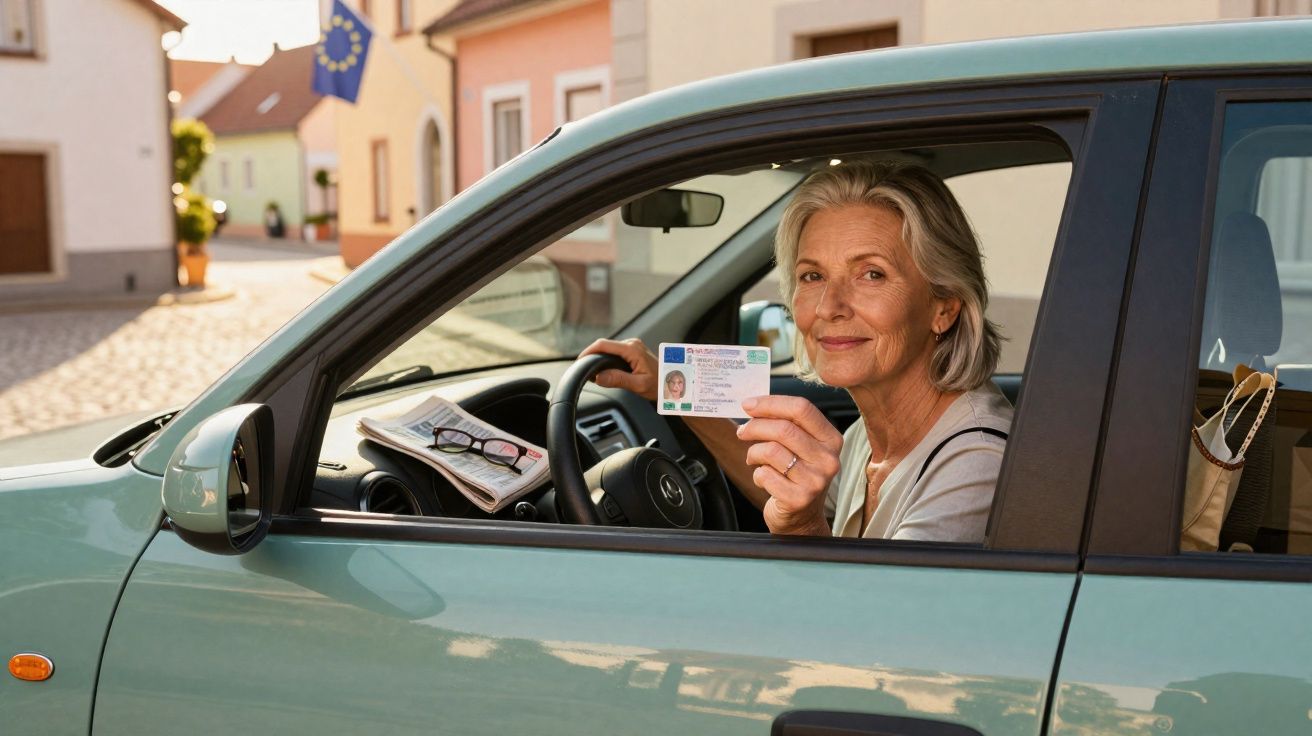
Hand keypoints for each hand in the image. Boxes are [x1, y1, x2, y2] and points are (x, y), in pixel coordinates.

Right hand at [579, 338, 659, 401]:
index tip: (580, 361)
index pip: (603, 345)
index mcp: (632, 349)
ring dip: (599, 358)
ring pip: (608, 349)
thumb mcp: (638, 385)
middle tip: (584, 370)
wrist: (673, 384)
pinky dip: (606, 359)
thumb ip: (618, 380)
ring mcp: (632, 346)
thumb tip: (599, 377)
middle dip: (592, 356)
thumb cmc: (660, 385)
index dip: (588, 351)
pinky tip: (603, 369)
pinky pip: (614, 352)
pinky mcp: (632, 351)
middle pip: (604, 346)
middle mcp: (632, 344)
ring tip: (592, 372)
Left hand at [738, 395, 843, 535]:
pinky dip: (757, 474)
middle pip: (784, 429)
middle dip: (755, 426)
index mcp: (831, 439)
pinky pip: (765, 475)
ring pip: (771, 451)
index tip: (748, 404)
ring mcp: (816, 481)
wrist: (802, 517)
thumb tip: (753, 405)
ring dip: (753, 452)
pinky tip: (763, 478)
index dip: (771, 403)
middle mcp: (828, 459)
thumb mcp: (801, 446)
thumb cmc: (796, 474)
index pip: (802, 409)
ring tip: (753, 458)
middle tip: (742, 431)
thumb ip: (785, 424)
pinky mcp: (799, 499)